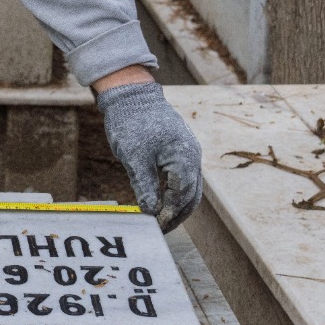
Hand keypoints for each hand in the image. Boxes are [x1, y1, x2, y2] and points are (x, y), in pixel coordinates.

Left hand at [96, 80, 202, 231]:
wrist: (132, 96)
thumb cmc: (132, 123)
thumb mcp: (135, 158)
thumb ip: (145, 186)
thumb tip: (151, 212)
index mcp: (184, 158)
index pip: (181, 196)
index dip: (169, 214)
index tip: (156, 227)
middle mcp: (192, 156)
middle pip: (191, 195)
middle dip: (177, 214)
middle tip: (161, 229)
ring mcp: (189, 152)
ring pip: (190, 187)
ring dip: (178, 205)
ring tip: (162, 219)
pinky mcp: (182, 149)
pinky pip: (184, 176)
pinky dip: (176, 191)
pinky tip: (163, 200)